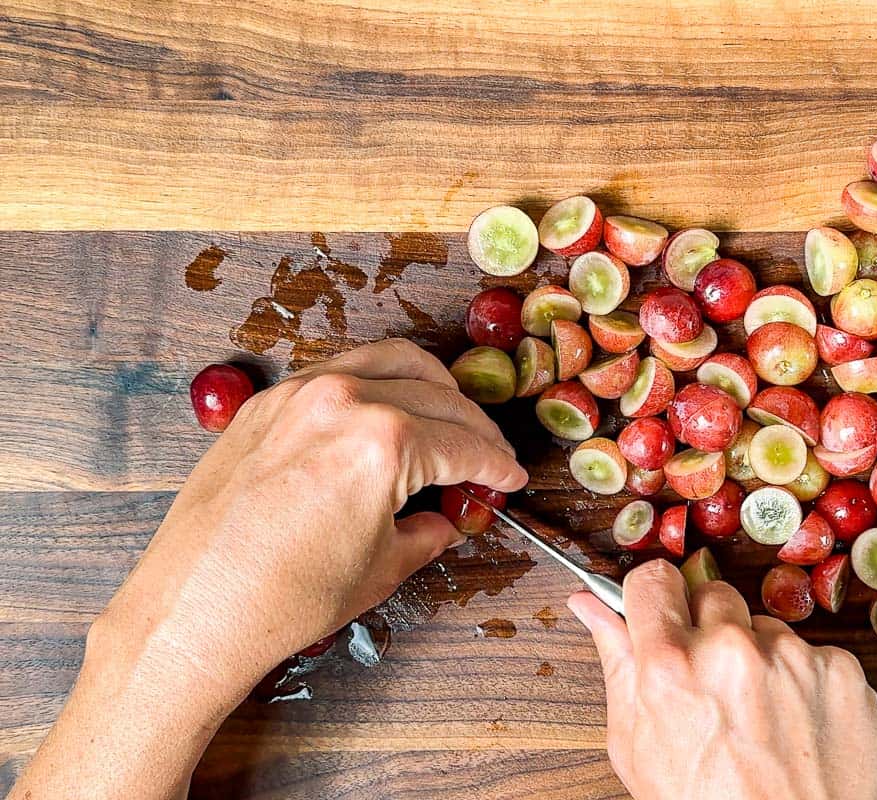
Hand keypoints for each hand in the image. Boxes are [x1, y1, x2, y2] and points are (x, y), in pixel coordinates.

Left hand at [11, 339, 527, 799]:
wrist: (195, 609)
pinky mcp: (266, 402)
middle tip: (485, 457)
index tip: (508, 477)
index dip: (496, 465)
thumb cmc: (284, 597)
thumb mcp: (382, 568)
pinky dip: (377, 383)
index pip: (464, 443)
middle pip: (437, 394)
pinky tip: (385, 413)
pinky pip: (340, 371)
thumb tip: (443, 520)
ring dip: (430, 387)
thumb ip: (427, 532)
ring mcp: (299, 393)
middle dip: (472, 427)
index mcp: (383, 440)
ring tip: (445, 419)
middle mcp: (343, 399)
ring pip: (391, 361)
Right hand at [569, 561, 876, 799]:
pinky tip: (794, 725)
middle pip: (713, 595)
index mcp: (671, 665)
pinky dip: (805, 682)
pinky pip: (814, 654)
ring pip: (766, 627)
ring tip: (758, 717)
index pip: (654, 578)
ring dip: (760, 657)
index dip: (655, 596)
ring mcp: (793, 658)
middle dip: (710, 629)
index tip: (662, 610)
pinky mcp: (842, 671)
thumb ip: (617, 663)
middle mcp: (732, 650)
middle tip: (713, 684)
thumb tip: (591, 606)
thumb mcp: (637, 746)